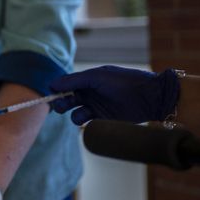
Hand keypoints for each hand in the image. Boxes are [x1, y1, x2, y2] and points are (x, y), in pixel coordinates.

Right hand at [49, 65, 180, 124]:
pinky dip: (83, 122)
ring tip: (81, 114)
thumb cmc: (123, 82)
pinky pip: (86, 122)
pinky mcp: (102, 119)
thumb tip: (52, 83)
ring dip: (72, 113)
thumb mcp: (97, 77)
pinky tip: (90, 120)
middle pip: (67, 99)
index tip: (50, 93)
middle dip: (60, 102)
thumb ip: (74, 80)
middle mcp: (89, 92)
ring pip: (74, 112)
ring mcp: (96, 106)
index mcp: (87, 79)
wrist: (149, 97)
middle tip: (60, 106)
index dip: (57, 88)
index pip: (65, 84)